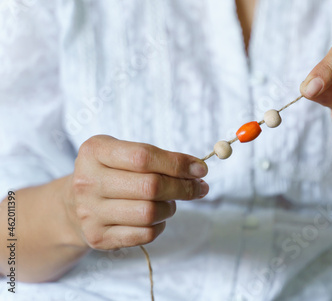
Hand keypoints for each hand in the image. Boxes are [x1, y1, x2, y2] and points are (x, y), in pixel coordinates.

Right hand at [65, 135, 208, 249]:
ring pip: (149, 212)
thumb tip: (197, 170)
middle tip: (199, 187)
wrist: (73, 205)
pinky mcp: (98, 237)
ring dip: (170, 207)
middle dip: (183, 187)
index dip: (177, 163)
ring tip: (170, 202)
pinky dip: (160, 225)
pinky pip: (144, 234)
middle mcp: (87, 182)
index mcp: (94, 152)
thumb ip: (158, 157)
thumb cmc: (111, 173)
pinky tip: (157, 217)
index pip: (143, 157)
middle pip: (150, 186)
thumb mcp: (124, 153)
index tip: (200, 168)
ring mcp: (90, 212)